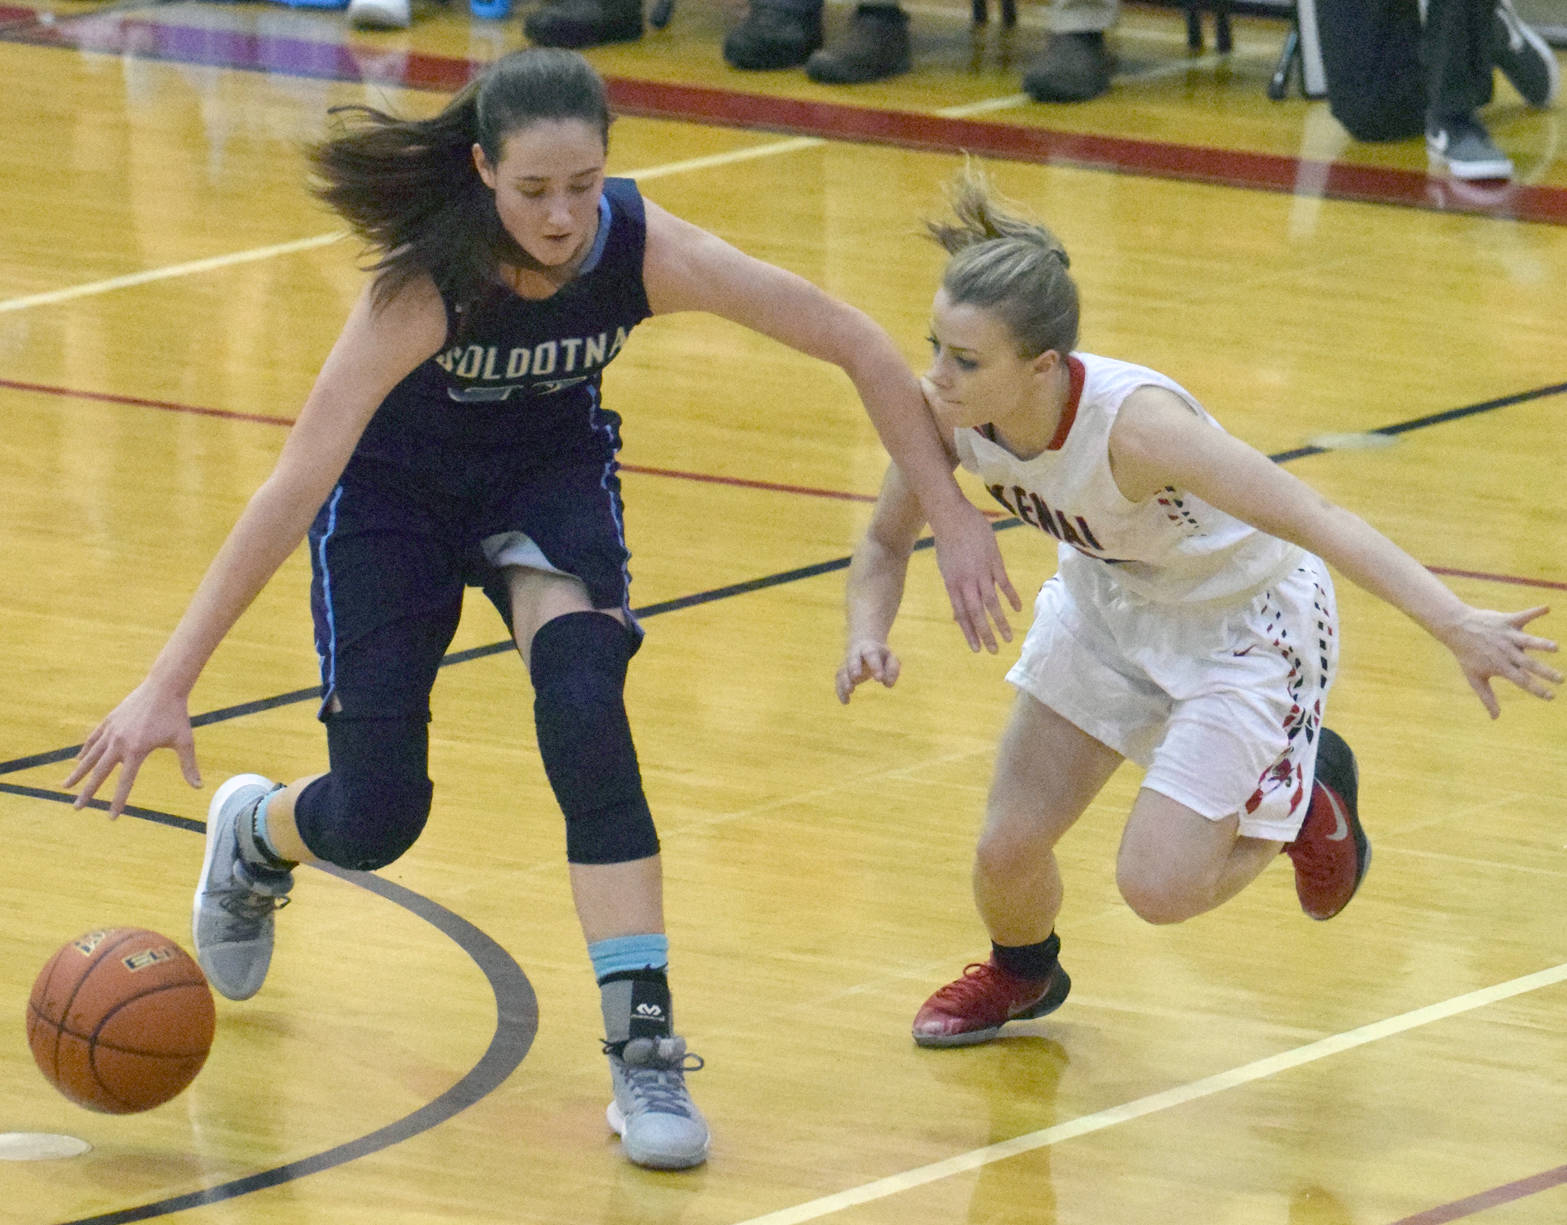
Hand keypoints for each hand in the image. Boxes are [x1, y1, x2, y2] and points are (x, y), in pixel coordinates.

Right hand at [63, 680, 201, 817]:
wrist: (164, 687)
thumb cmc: (176, 715)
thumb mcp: (185, 741)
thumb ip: (188, 766)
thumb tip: (199, 787)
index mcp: (137, 750)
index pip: (125, 783)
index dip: (118, 801)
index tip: (111, 817)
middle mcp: (119, 743)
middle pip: (99, 773)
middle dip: (87, 792)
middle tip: (76, 808)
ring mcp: (112, 731)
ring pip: (90, 756)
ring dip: (77, 773)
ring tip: (64, 786)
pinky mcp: (109, 721)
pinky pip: (93, 739)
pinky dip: (85, 751)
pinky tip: (78, 760)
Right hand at [837, 640, 900, 704]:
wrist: (863, 644)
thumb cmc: (880, 656)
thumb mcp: (891, 659)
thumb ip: (892, 670)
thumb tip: (888, 684)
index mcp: (869, 649)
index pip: (871, 655)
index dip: (875, 666)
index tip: (879, 679)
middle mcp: (855, 654)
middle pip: (852, 659)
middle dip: (854, 667)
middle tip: (856, 677)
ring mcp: (847, 663)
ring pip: (843, 670)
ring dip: (844, 681)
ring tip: (849, 691)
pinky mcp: (842, 673)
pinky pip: (839, 681)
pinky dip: (840, 691)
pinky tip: (846, 702)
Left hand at [930, 502, 1020, 652]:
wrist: (950, 515)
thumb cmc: (947, 541)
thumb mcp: (946, 568)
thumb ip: (955, 590)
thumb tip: (958, 611)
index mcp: (952, 584)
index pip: (961, 614)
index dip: (969, 632)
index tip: (976, 649)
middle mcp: (966, 582)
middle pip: (977, 613)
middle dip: (985, 634)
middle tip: (993, 651)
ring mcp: (981, 572)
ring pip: (991, 602)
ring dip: (1000, 622)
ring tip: (1008, 637)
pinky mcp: (993, 560)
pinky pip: (1004, 583)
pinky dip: (1011, 597)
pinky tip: (1018, 609)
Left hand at [1436, 604, 1559, 717]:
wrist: (1456, 628)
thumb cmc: (1467, 655)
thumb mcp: (1475, 678)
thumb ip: (1487, 698)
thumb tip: (1495, 718)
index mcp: (1501, 666)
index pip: (1522, 681)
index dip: (1536, 689)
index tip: (1551, 697)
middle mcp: (1506, 652)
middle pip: (1529, 664)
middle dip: (1545, 672)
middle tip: (1561, 679)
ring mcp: (1507, 636)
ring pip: (1527, 641)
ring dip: (1541, 643)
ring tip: (1554, 647)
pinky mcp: (1507, 621)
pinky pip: (1523, 615)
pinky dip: (1535, 611)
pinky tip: (1547, 608)